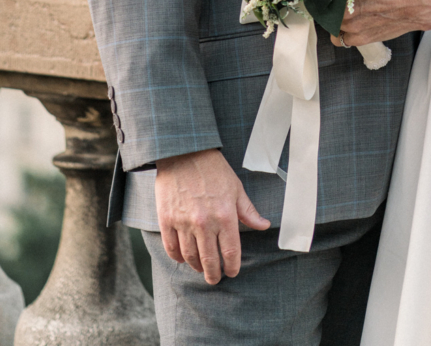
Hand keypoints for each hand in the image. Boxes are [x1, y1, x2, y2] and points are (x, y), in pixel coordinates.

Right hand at [155, 149, 268, 282]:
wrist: (184, 152)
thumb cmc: (213, 169)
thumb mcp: (235, 187)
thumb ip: (248, 211)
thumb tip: (264, 225)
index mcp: (225, 215)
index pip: (231, 252)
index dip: (232, 267)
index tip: (232, 272)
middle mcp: (204, 223)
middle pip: (209, 260)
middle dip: (213, 274)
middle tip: (214, 278)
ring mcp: (184, 223)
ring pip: (190, 257)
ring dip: (196, 266)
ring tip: (200, 267)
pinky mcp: (167, 220)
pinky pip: (171, 248)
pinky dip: (177, 258)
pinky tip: (183, 258)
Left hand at [334, 0, 430, 46]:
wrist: (415, 5)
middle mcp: (347, 13)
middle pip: (326, 11)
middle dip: (330, 5)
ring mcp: (353, 28)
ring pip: (332, 26)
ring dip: (335, 20)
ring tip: (343, 13)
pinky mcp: (362, 39)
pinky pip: (342, 39)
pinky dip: (343, 33)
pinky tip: (350, 24)